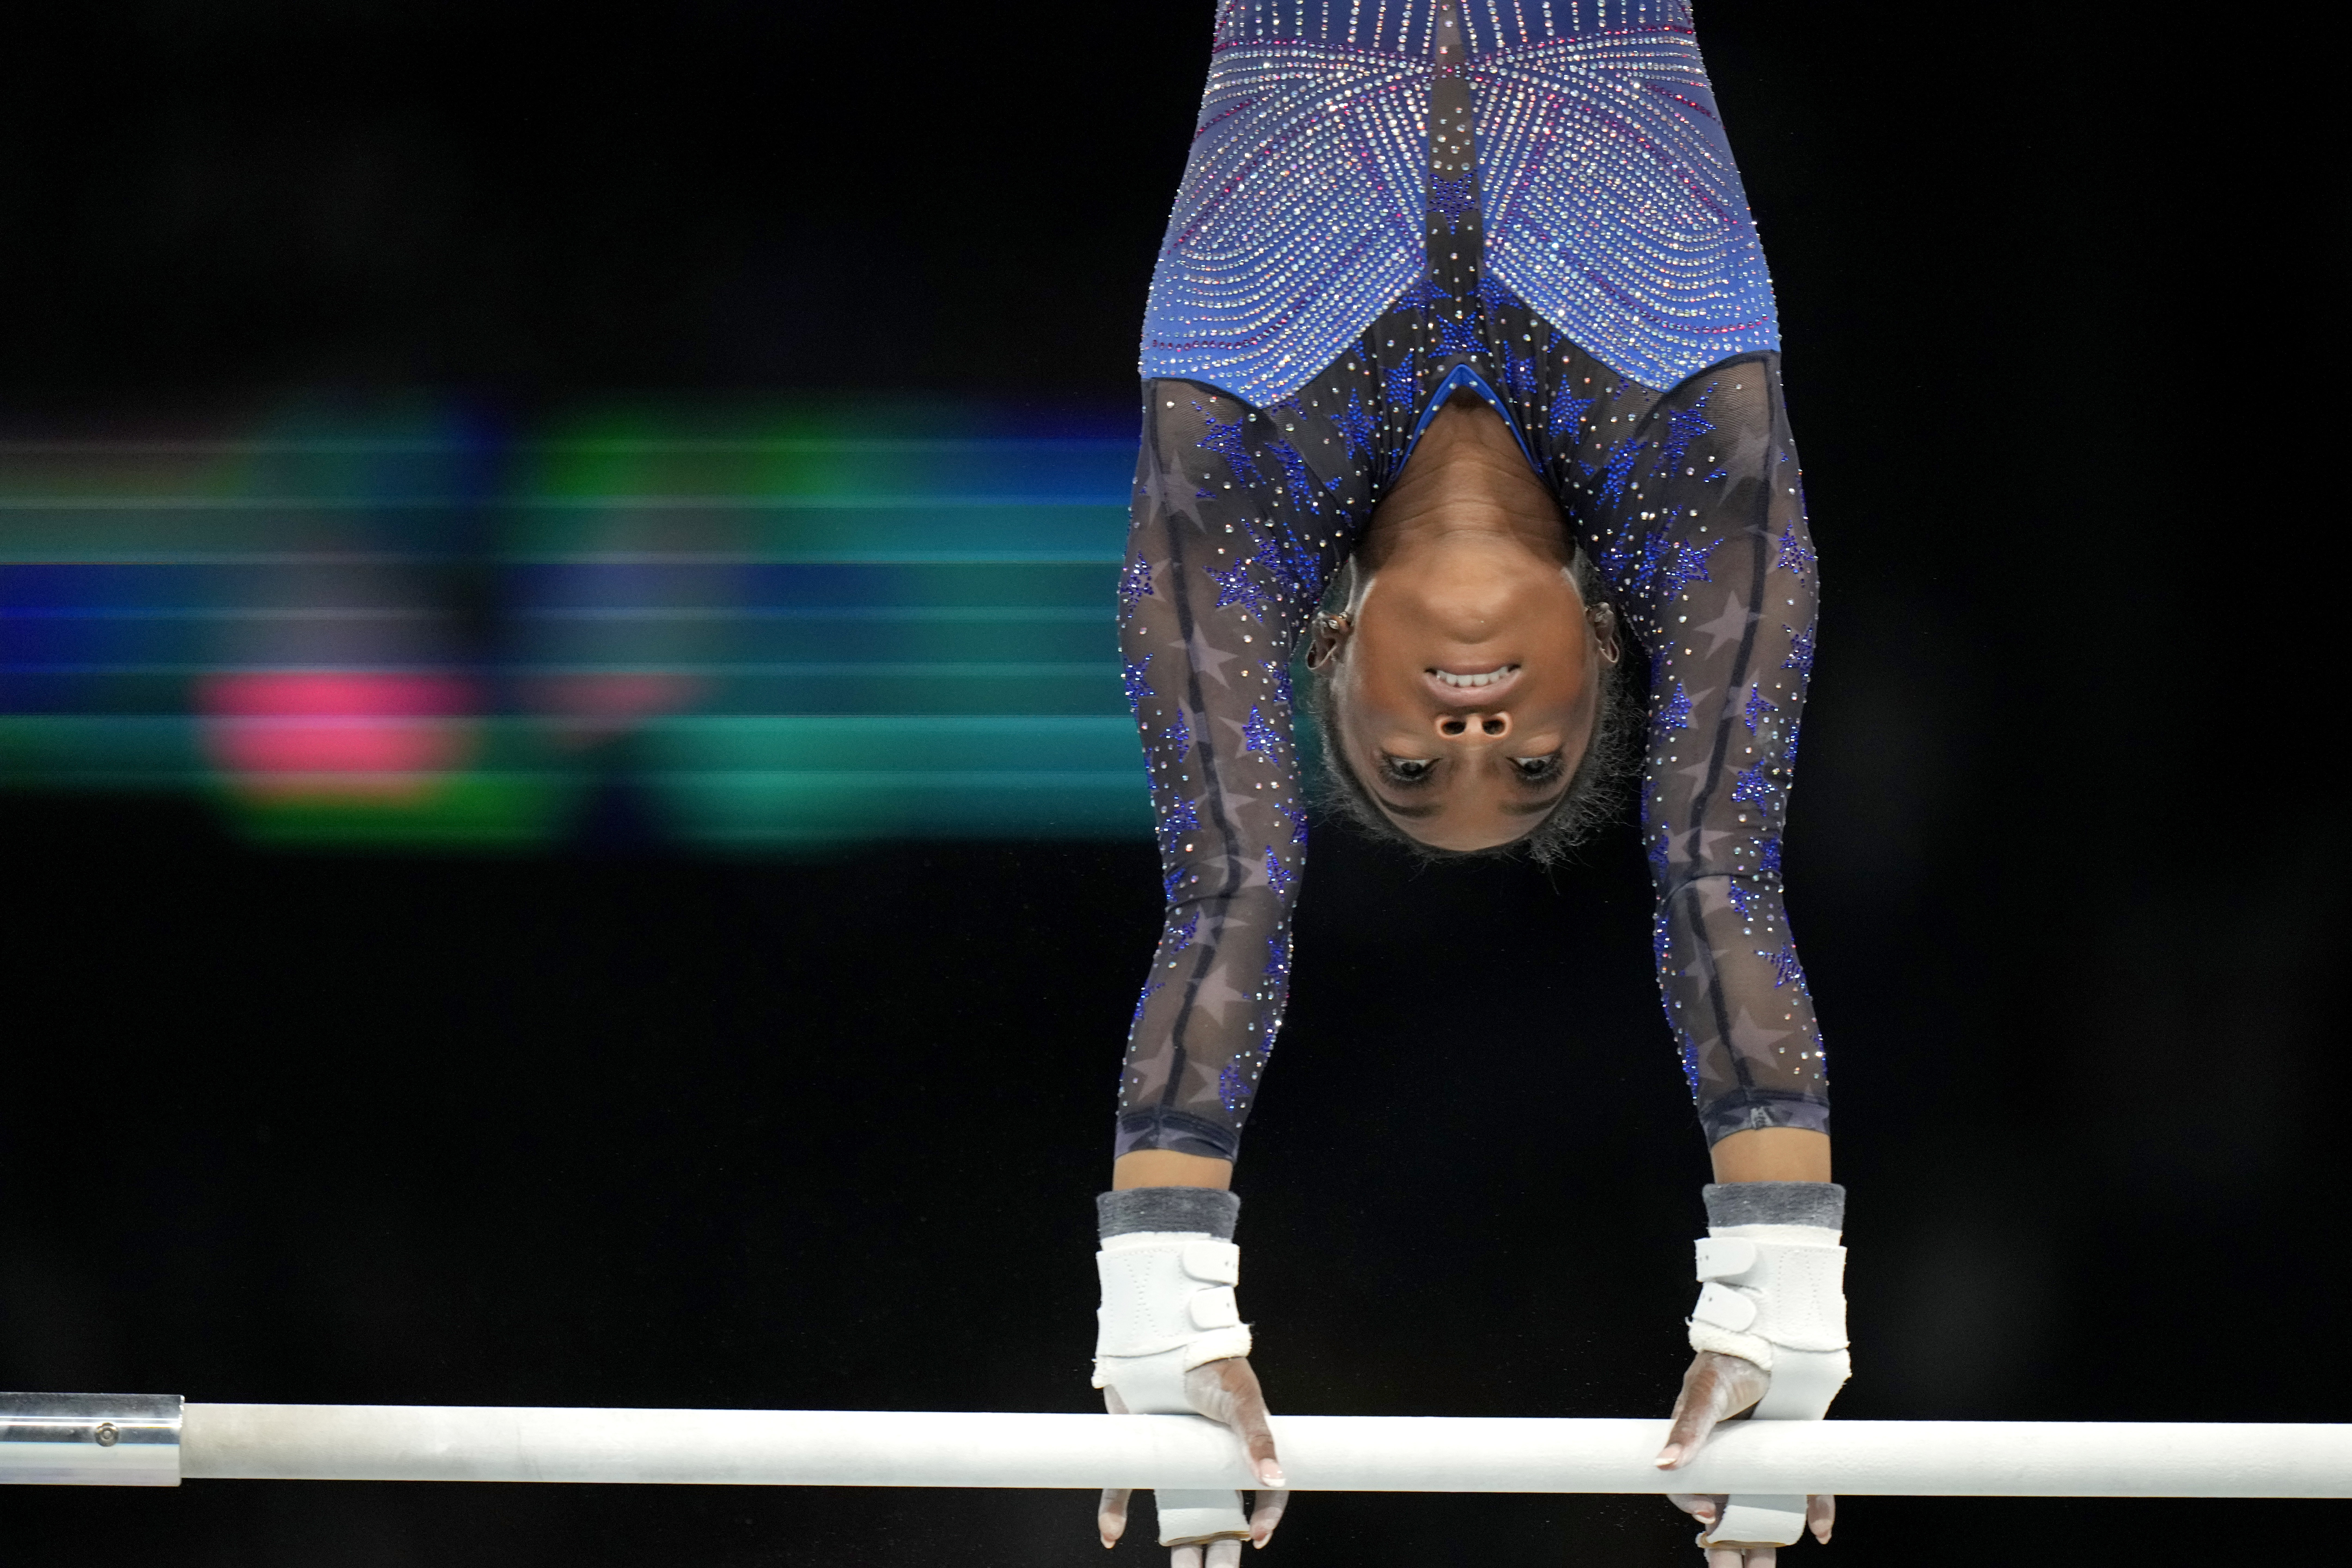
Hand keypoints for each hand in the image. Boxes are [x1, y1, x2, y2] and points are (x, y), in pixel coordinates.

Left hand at [1097, 1357, 1288, 1563]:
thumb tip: (1275, 1478)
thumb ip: (1258, 1437)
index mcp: (1239, 1450)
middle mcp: (1206, 1461)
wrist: (1160, 1336)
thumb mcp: (1240, 1399)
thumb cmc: (1210, 1365)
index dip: (1265, 1517)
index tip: (1257, 1538)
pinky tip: (1109, 1534)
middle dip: (1221, 1552)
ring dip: (1177, 1548)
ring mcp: (1172, 1460)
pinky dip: (1115, 1512)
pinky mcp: (1139, 1452)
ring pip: (1175, 1516)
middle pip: (1219, 1517)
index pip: (1261, 1492)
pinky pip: (1126, 1490)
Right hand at [1654, 1350, 1833, 1565]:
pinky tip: (1819, 1529)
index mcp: (1703, 1449)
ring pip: (1765, 1509)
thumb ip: (1687, 1428)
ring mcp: (1765, 1461)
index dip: (1699, 1510)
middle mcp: (1733, 1461)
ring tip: (1765, 1567)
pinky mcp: (1794, 1456)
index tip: (1710, 1519)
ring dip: (1768, 1539)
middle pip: (1729, 1512)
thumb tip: (1665, 1464)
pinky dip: (1813, 1511)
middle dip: (1729, 1546)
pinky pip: (1805, 1490)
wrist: (1771, 1341)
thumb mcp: (1704, 1394)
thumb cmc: (1728, 1364)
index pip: (1695, 1491)